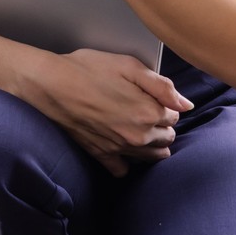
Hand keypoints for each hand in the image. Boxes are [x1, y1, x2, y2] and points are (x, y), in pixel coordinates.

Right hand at [26, 49, 193, 177]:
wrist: (50, 84)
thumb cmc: (87, 69)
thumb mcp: (128, 65)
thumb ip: (162, 85)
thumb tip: (185, 104)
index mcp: (149, 112)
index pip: (175, 115)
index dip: (165, 103)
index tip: (151, 95)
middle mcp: (138, 136)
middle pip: (167, 137)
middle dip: (161, 125)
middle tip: (143, 108)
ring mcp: (120, 149)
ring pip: (152, 156)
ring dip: (151, 144)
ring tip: (137, 126)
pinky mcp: (102, 156)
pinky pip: (124, 170)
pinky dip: (127, 161)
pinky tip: (122, 145)